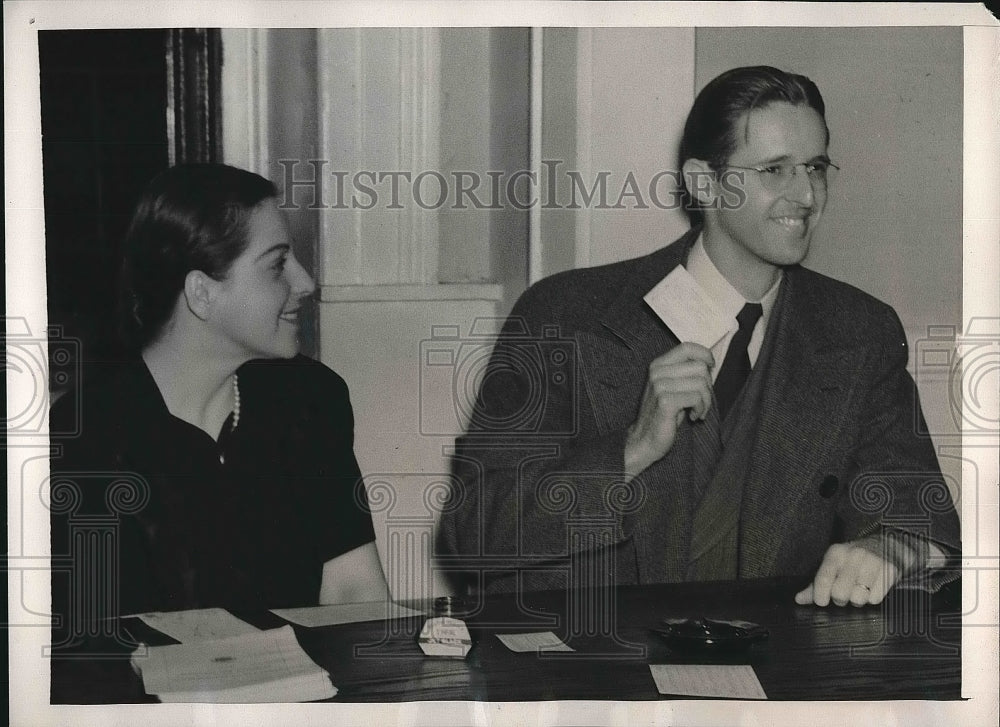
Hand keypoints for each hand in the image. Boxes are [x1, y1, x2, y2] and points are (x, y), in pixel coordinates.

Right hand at [624, 343, 713, 475]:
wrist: (644, 439)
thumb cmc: (663, 415)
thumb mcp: (673, 388)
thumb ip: (685, 373)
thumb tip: (709, 364)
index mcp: (658, 365)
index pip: (687, 347)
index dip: (705, 355)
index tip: (711, 369)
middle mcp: (657, 372)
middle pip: (700, 367)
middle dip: (708, 386)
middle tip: (701, 401)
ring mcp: (660, 385)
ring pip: (701, 383)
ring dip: (706, 401)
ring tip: (697, 411)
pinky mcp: (665, 401)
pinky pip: (697, 397)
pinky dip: (700, 409)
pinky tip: (692, 417)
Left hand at [794, 541, 900, 606]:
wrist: (887, 545)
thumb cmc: (854, 560)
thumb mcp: (833, 565)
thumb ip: (816, 584)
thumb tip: (798, 599)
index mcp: (836, 553)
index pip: (822, 579)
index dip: (820, 595)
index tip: (822, 602)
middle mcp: (854, 555)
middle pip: (840, 593)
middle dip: (840, 599)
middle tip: (844, 594)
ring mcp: (873, 562)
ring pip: (858, 598)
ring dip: (857, 600)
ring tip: (859, 590)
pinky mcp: (889, 571)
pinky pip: (875, 599)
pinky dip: (872, 599)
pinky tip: (872, 588)